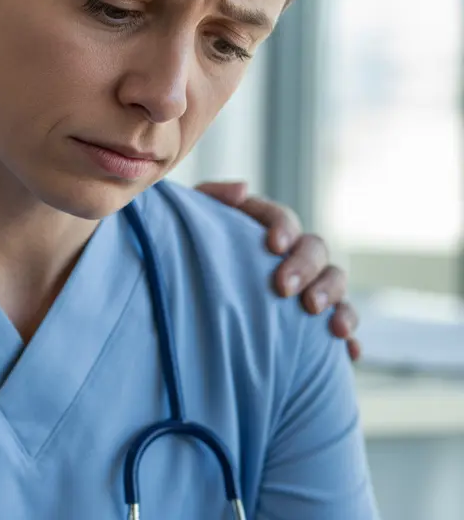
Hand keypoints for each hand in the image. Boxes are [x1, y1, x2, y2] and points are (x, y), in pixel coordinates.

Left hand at [195, 181, 361, 362]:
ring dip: (336, 298)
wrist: (191, 299)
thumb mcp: (194, 222)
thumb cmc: (191, 253)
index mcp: (265, 228)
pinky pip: (343, 325)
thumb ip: (212, 197)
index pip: (283, 218)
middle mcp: (294, 253)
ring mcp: (310, 285)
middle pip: (315, 249)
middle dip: (306, 267)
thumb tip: (242, 189)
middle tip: (285, 289)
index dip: (283, 227)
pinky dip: (350, 338)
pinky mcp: (318, 320)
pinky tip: (349, 352)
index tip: (273, 245)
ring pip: (337, 283)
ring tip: (323, 318)